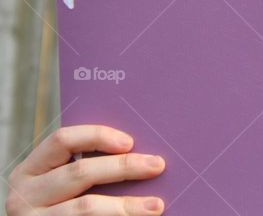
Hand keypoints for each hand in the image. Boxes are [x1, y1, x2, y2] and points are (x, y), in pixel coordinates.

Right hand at [5, 124, 165, 214]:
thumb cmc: (57, 205)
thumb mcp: (57, 182)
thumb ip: (83, 166)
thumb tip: (137, 153)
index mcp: (29, 171)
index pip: (62, 140)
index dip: (98, 136)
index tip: (130, 142)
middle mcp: (24, 196)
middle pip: (80, 172)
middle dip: (124, 167)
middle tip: (157, 165)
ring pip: (86, 207)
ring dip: (126, 205)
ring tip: (156, 205)